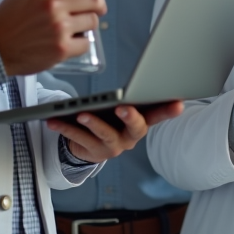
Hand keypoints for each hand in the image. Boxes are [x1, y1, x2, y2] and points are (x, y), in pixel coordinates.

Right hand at [0, 0, 108, 74]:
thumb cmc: (9, 21)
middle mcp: (53, 4)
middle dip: (99, 5)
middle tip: (97, 9)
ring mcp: (59, 26)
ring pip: (92, 21)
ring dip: (89, 25)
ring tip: (77, 28)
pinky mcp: (62, 47)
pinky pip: (86, 43)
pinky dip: (81, 43)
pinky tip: (71, 42)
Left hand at [47, 102, 184, 163]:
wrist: (91, 145)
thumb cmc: (110, 118)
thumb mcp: (122, 107)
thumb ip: (129, 98)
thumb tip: (131, 79)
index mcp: (142, 121)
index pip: (159, 114)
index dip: (169, 110)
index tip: (178, 104)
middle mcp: (131, 136)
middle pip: (136, 128)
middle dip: (131, 118)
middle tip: (124, 108)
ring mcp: (114, 147)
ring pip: (105, 136)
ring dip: (94, 124)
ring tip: (82, 115)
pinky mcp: (94, 153)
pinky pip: (80, 140)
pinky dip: (66, 129)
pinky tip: (55, 121)